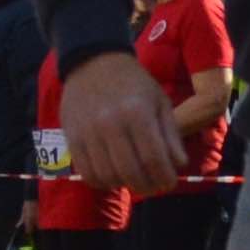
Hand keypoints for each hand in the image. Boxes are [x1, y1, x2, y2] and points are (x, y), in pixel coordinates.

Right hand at [55, 48, 181, 196]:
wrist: (93, 62)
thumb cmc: (133, 82)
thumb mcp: (159, 101)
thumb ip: (170, 135)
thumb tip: (178, 165)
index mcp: (137, 113)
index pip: (154, 159)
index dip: (164, 178)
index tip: (170, 183)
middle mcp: (110, 124)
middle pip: (131, 172)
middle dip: (147, 187)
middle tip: (154, 186)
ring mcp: (88, 133)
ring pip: (108, 176)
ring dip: (125, 185)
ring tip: (134, 179)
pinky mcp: (72, 138)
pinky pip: (87, 173)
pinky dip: (102, 182)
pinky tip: (113, 176)